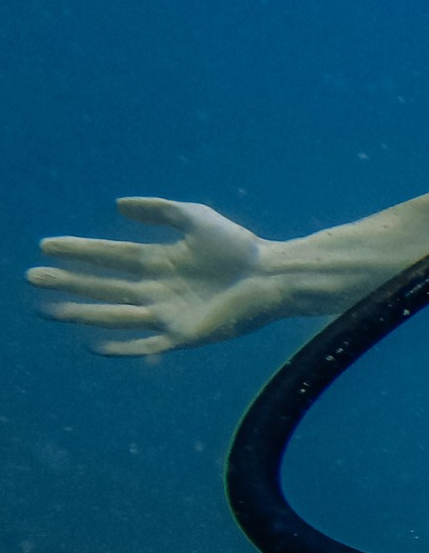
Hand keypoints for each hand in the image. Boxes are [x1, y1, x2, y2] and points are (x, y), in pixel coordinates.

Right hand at [28, 199, 279, 353]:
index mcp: (160, 260)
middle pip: (103, 286)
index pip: (110, 256)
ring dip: (82, 312)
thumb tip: (117, 204)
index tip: (46, 246)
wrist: (272, 275)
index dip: (79, 251)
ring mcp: (169, 313)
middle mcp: (158, 288)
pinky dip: (121, 348)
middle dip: (68, 282)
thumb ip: (159, 210)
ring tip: (48, 309)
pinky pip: (145, 345)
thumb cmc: (239, 245)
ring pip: (114, 314)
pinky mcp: (184, 335)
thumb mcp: (195, 218)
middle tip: (32, 277)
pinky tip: (93, 345)